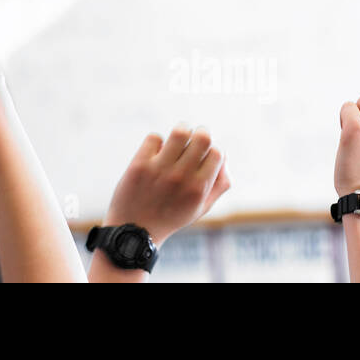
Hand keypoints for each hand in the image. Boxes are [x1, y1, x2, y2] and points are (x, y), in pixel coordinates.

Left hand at [103, 126, 229, 242]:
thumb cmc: (172, 216)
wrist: (135, 230)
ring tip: (179, 137)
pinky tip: (156, 152)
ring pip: (180, 132)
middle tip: (195, 139)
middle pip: (203, 137)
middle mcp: (181, 178)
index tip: (205, 155)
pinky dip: (157, 141)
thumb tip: (224, 156)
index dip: (214, 150)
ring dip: (182, 129)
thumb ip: (220, 184)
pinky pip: (155, 137)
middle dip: (202, 133)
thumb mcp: (201, 208)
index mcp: (198, 189)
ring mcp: (159, 170)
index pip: (218, 153)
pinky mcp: (139, 165)